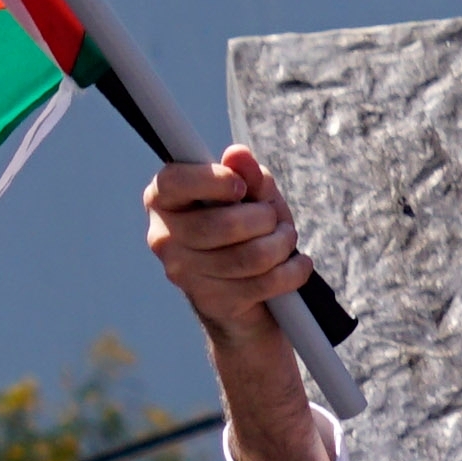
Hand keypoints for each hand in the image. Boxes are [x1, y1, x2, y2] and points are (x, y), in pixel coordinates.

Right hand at [141, 149, 332, 460]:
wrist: (251, 305)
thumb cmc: (249, 235)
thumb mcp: (255, 198)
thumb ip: (248, 175)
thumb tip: (238, 155)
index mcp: (165, 202)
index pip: (173, 182)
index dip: (210, 181)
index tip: (240, 187)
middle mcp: (164, 238)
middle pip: (219, 224)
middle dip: (264, 219)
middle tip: (276, 220)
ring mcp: (184, 275)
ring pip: (246, 255)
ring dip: (282, 246)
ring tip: (287, 242)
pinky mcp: (211, 303)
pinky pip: (262, 283)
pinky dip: (292, 272)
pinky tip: (297, 266)